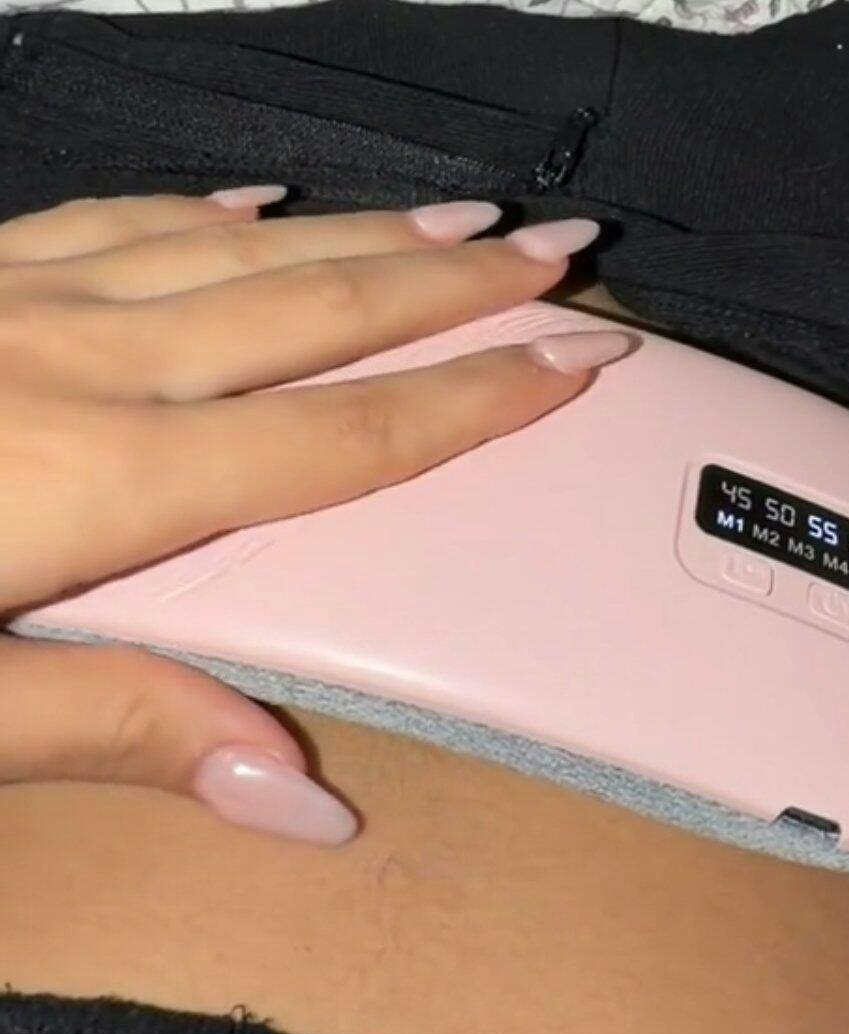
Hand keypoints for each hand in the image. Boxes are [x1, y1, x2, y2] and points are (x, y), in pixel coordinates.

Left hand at [0, 186, 636, 843]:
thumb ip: (126, 731)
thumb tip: (296, 796)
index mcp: (90, 479)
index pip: (345, 436)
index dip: (477, 399)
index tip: (572, 362)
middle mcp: (69, 364)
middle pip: (318, 310)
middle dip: (460, 283)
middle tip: (562, 254)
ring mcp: (6, 301)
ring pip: (233, 246)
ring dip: (361, 232)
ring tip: (459, 219)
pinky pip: (112, 221)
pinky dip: (208, 210)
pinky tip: (257, 201)